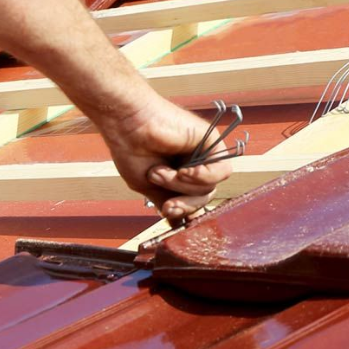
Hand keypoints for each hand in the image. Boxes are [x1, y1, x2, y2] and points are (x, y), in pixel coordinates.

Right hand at [97, 97, 233, 220]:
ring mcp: (204, 154)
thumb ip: (166, 202)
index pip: (192, 202)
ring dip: (183, 186)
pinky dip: (202, 177)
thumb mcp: (148, 186)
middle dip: (185, 204)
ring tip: (160, 172)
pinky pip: (220, 171)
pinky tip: (183, 170)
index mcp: (179, 175)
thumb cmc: (131, 150)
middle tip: (167, 205)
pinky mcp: (213, 142)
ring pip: (210, 188)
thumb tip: (178, 223)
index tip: (166, 211)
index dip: (183, 211)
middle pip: (204, 198)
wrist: (127, 125)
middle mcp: (194, 164)